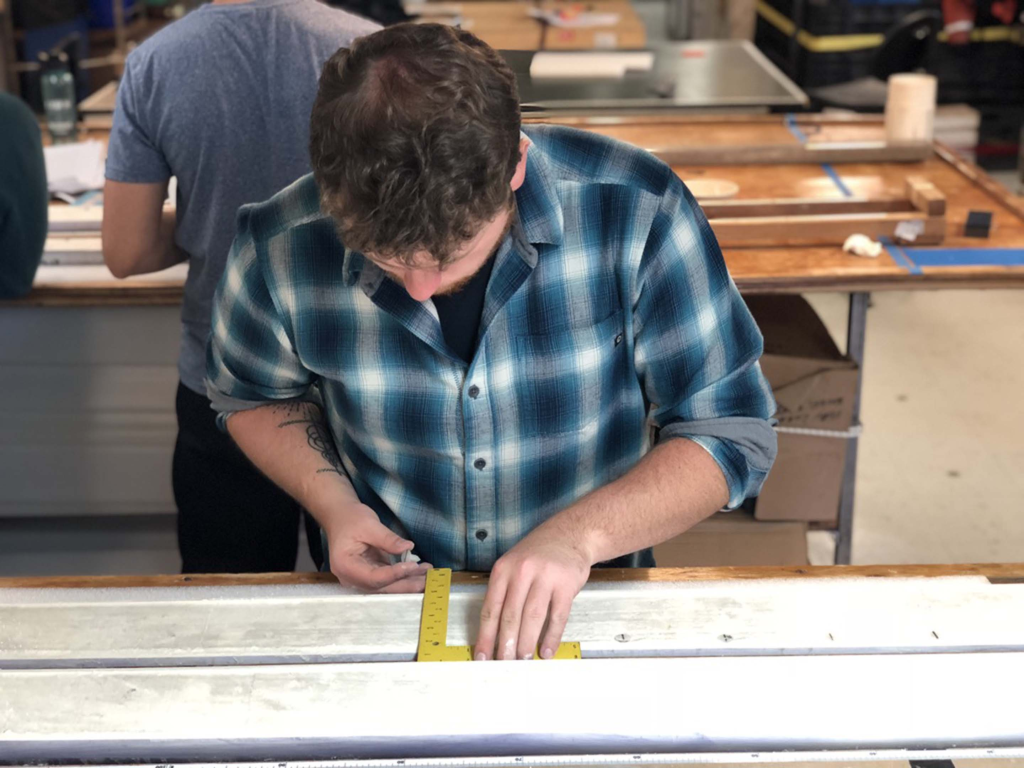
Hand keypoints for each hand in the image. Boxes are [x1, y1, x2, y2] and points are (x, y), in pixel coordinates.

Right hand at [323, 503, 429, 592]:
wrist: (341, 517)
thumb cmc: (351, 519)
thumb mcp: (369, 524)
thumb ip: (388, 539)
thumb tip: (408, 547)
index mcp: (346, 566)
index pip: (373, 578)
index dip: (394, 574)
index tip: (413, 566)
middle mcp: (351, 578)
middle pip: (382, 587)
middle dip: (406, 584)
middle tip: (427, 579)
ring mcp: (360, 578)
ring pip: (387, 586)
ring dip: (408, 581)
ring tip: (428, 574)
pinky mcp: (370, 574)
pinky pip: (388, 579)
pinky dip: (404, 576)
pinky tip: (420, 571)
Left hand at [474, 526, 591, 660]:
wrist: (569, 534)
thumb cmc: (538, 553)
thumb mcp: (513, 564)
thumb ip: (504, 592)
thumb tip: (495, 632)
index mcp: (503, 570)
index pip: (490, 609)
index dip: (485, 635)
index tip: (482, 655)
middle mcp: (522, 572)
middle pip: (510, 615)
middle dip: (505, 644)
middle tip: (504, 663)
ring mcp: (545, 577)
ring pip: (532, 617)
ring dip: (527, 643)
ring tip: (523, 660)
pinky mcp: (566, 584)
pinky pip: (558, 616)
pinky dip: (552, 636)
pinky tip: (547, 650)